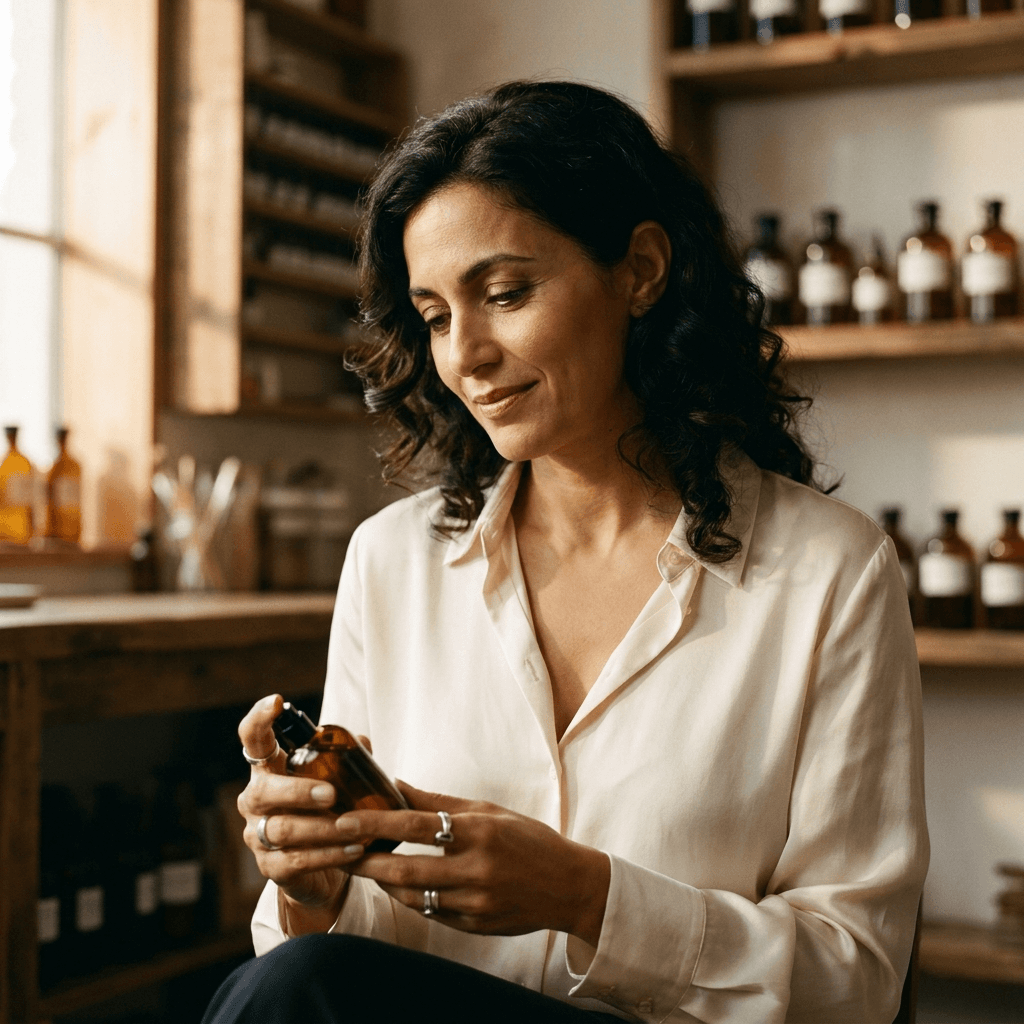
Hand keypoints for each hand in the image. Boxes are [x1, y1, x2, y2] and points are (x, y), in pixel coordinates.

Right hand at [236, 695, 365, 933]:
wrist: (317, 870)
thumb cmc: (322, 813)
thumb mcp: (333, 781)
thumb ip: (344, 760)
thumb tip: (363, 742)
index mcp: (267, 770)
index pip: (252, 739)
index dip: (258, 719)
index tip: (276, 702)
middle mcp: (255, 801)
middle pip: (263, 791)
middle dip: (298, 791)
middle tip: (331, 794)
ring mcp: (258, 836)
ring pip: (283, 830)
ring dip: (322, 828)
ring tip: (354, 827)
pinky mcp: (271, 868)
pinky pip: (297, 860)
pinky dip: (329, 854)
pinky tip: (354, 849)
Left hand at [336, 782, 610, 945]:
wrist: (568, 886)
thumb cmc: (527, 840)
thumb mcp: (487, 812)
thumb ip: (439, 803)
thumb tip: (396, 785)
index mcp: (479, 832)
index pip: (415, 825)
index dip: (376, 824)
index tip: (345, 821)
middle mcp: (476, 868)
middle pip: (405, 868)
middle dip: (366, 861)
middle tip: (339, 851)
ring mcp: (474, 902)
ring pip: (412, 895)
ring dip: (383, 881)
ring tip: (366, 866)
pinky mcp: (474, 925)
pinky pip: (430, 912)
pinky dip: (410, 897)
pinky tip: (398, 884)